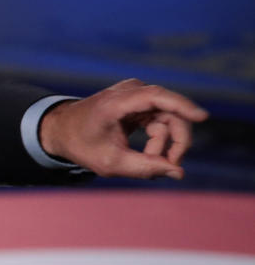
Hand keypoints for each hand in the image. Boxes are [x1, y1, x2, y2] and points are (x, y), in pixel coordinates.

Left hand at [39, 78, 207, 178]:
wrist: (62, 130)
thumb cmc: (82, 145)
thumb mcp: (110, 163)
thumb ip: (144, 168)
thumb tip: (179, 172)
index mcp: (115, 103)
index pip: (155, 96)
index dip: (181, 106)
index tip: (203, 117)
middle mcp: (128, 92)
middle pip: (170, 112)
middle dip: (175, 141)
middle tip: (169, 166)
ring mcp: (135, 95)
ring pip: (168, 118)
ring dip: (163, 144)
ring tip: (145, 160)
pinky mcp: (139, 102)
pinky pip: (161, 120)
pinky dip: (158, 139)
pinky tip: (147, 155)